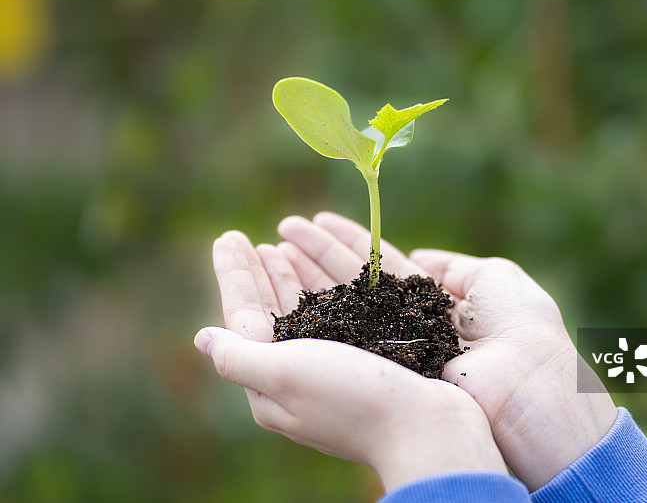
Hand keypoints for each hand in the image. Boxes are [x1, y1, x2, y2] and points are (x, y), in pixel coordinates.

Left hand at [196, 231, 505, 490]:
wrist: (428, 427)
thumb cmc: (353, 399)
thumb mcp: (283, 375)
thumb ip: (238, 356)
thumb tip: (202, 338)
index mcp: (272, 382)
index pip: (243, 317)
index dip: (234, 274)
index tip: (228, 236)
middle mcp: (299, 376)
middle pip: (270, 313)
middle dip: (257, 273)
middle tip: (245, 238)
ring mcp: (334, 370)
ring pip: (304, 312)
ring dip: (289, 277)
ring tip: (278, 246)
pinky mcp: (366, 362)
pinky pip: (337, 316)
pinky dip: (327, 290)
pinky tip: (326, 276)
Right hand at [276, 212, 617, 489]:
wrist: (532, 399)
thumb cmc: (525, 335)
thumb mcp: (499, 281)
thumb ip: (455, 266)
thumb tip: (420, 255)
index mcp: (434, 302)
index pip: (380, 266)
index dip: (347, 243)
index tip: (314, 221)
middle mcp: (406, 326)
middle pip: (353, 284)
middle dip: (316, 256)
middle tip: (280, 229)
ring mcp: (392, 352)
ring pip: (342, 310)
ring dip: (307, 280)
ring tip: (270, 250)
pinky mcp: (384, 376)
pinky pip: (347, 341)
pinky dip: (317, 318)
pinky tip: (287, 298)